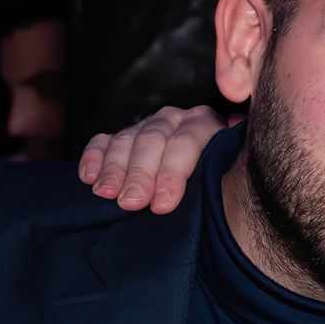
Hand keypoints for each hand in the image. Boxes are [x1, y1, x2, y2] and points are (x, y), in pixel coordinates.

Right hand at [80, 105, 231, 212]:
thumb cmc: (225, 183)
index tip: (163, 204)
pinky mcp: (123, 137)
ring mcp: (147, 126)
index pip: (187, 142)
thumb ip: (232, 168)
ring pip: (127, 141)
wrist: (214, 179)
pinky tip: (89, 177)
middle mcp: (176, 119)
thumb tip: (235, 159)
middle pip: (153, 141)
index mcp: (207, 124)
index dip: (173, 174)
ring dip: (115, 169)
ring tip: (107, 193)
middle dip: (141, 174)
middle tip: (131, 202)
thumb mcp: (233, 174)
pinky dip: (94, 158)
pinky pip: (103, 142)